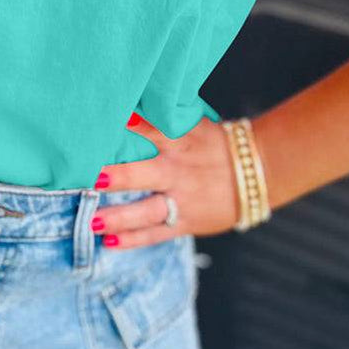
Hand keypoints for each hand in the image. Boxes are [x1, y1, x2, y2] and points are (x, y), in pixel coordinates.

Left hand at [91, 111, 240, 246]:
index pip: (148, 130)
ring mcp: (182, 199)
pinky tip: (110, 242)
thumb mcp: (193, 124)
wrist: (259, 172)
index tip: (94, 129)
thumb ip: (160, 118)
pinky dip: (133, 239)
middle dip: (115, 175)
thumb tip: (125, 107)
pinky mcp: (187, 221)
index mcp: (180, 140)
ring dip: (118, 217)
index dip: (123, 129)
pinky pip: (156, 233)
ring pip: (146, 210)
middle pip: (142, 173)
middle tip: (88, 177)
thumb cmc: (216, 143)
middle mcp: (178, 170)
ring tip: (93, 220)